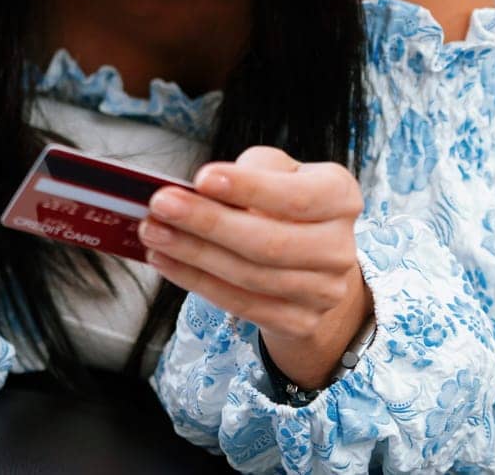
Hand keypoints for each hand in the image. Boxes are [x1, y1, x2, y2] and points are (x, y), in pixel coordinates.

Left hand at [140, 146, 373, 388]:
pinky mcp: (300, 323)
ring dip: (193, 254)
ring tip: (153, 232)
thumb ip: (252, 171)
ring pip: (250, 277)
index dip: (250, 189)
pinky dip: (197, 282)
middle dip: (208, 224)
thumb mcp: (279, 173)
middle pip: (269, 243)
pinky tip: (166, 261)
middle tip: (160, 205)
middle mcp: (339, 248)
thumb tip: (203, 190)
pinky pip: (241, 305)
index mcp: (340, 197)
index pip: (296, 196)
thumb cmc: (286, 205)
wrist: (313, 266)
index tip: (202, 178)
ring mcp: (324, 292)